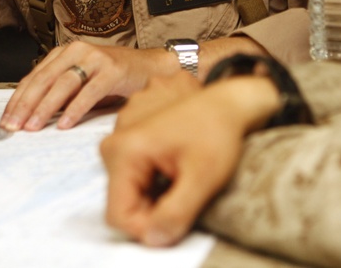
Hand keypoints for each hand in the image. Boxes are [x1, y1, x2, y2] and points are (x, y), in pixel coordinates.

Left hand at [0, 40, 168, 130]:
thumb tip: (30, 115)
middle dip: (25, 105)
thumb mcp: (81, 81)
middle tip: (13, 125)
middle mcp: (78, 51)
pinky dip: (75, 109)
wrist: (150, 66)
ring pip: (63, 84)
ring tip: (33, 126)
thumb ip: (59, 92)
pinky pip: (89, 92)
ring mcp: (96, 59)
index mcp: (65, 52)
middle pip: (44, 79)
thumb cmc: (114, 76)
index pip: (34, 76)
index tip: (6, 118)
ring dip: (45, 108)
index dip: (18, 99)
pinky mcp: (113, 70)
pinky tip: (64, 123)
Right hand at [101, 76, 282, 245]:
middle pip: (123, 205)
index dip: (149, 228)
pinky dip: (156, 186)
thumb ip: (176, 213)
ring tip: (185, 178)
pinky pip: (135, 181)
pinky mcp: (129, 145)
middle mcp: (114, 146)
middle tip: (188, 193)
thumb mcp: (203, 177)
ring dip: (157, 199)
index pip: (119, 215)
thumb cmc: (218, 131)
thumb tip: (153, 239)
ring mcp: (120, 144)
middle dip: (154, 211)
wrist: (227, 102)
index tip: (179, 218)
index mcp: (125, 151)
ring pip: (130, 195)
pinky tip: (178, 171)